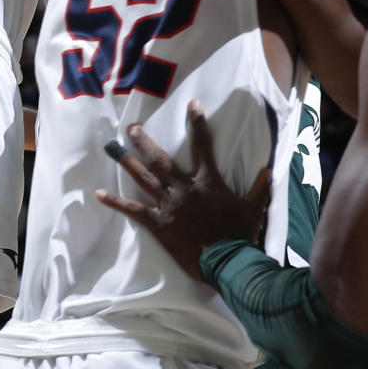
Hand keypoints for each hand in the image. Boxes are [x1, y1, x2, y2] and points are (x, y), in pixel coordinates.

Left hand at [96, 102, 271, 278]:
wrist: (229, 263)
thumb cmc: (242, 235)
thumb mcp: (256, 208)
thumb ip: (261, 188)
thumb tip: (268, 171)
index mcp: (208, 182)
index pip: (203, 145)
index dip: (198, 123)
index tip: (193, 105)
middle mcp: (185, 188)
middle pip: (160, 159)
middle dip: (144, 141)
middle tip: (131, 128)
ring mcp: (170, 205)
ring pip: (144, 178)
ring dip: (127, 162)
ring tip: (112, 148)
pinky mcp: (160, 224)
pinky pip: (134, 210)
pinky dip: (116, 202)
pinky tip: (99, 194)